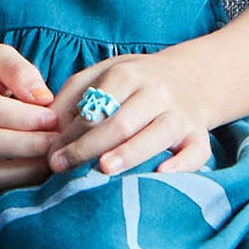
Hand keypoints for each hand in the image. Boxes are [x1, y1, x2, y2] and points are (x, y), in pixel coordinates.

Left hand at [48, 53, 211, 177]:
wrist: (190, 78)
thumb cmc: (136, 81)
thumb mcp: (103, 73)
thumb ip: (74, 94)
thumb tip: (47, 124)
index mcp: (127, 74)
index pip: (95, 107)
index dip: (70, 133)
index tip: (50, 154)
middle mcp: (155, 93)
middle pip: (120, 123)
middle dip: (88, 147)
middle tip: (62, 168)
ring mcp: (180, 116)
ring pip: (155, 136)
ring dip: (128, 154)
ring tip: (102, 170)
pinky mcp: (200, 137)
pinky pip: (195, 154)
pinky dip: (180, 165)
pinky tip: (160, 175)